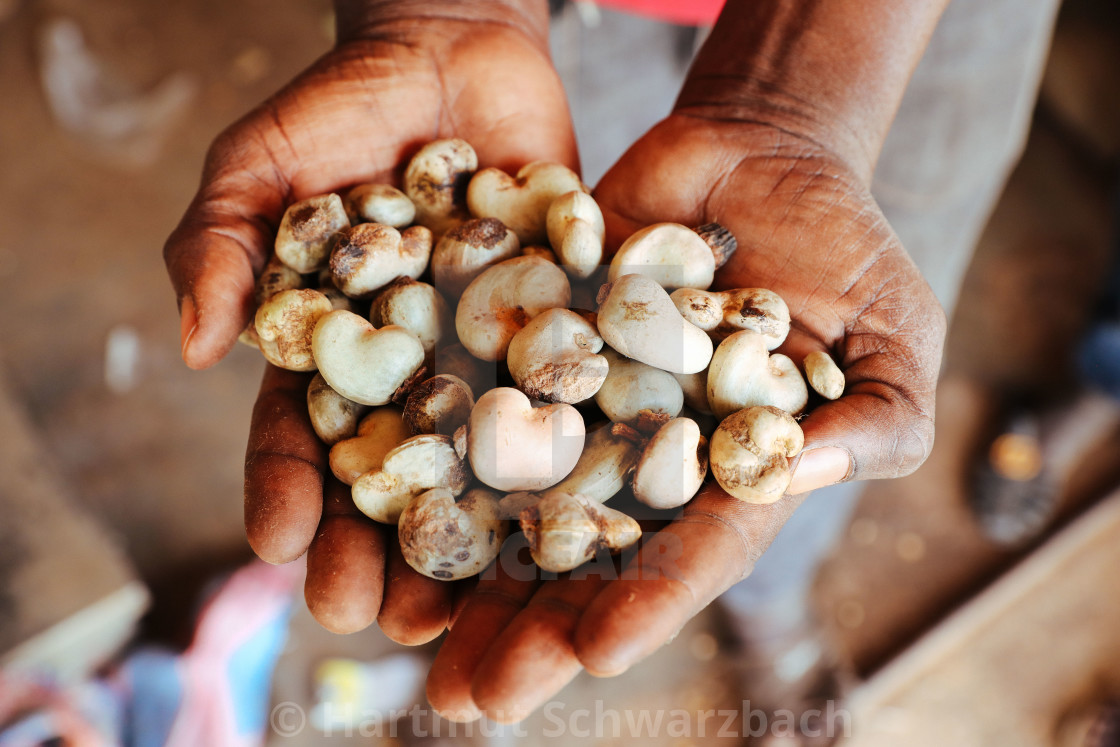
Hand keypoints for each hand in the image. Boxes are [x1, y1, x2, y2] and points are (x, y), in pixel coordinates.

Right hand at [164, 5, 577, 635]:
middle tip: (382, 617)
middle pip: (395, 478)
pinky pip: (566, 392)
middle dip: (382, 548)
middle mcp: (411, 369)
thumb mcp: (261, 161)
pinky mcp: (558, 327)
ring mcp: (487, 354)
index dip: (286, 492)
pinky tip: (578, 511)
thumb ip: (220, 243)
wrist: (455, 48)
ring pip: (483, 461)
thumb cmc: (343, 102)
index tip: (279, 547)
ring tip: (475, 603)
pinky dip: (572, 450)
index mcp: (332, 351)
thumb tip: (194, 343)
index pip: (298, 437)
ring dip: (477, 536)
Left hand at [426, 113, 945, 720]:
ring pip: (513, 496)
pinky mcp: (530, 342)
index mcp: (728, 475)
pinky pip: (475, 392)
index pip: (690, 553)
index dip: (647, 604)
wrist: (756, 153)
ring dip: (464, 567)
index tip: (596, 653)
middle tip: (472, 698)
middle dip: (531, 624)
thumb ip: (873, 417)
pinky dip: (430, 444)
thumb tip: (796, 474)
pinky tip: (377, 498)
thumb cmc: (842, 248)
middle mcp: (643, 455)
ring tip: (408, 638)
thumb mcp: (893, 335)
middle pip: (583, 553)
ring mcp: (581, 401)